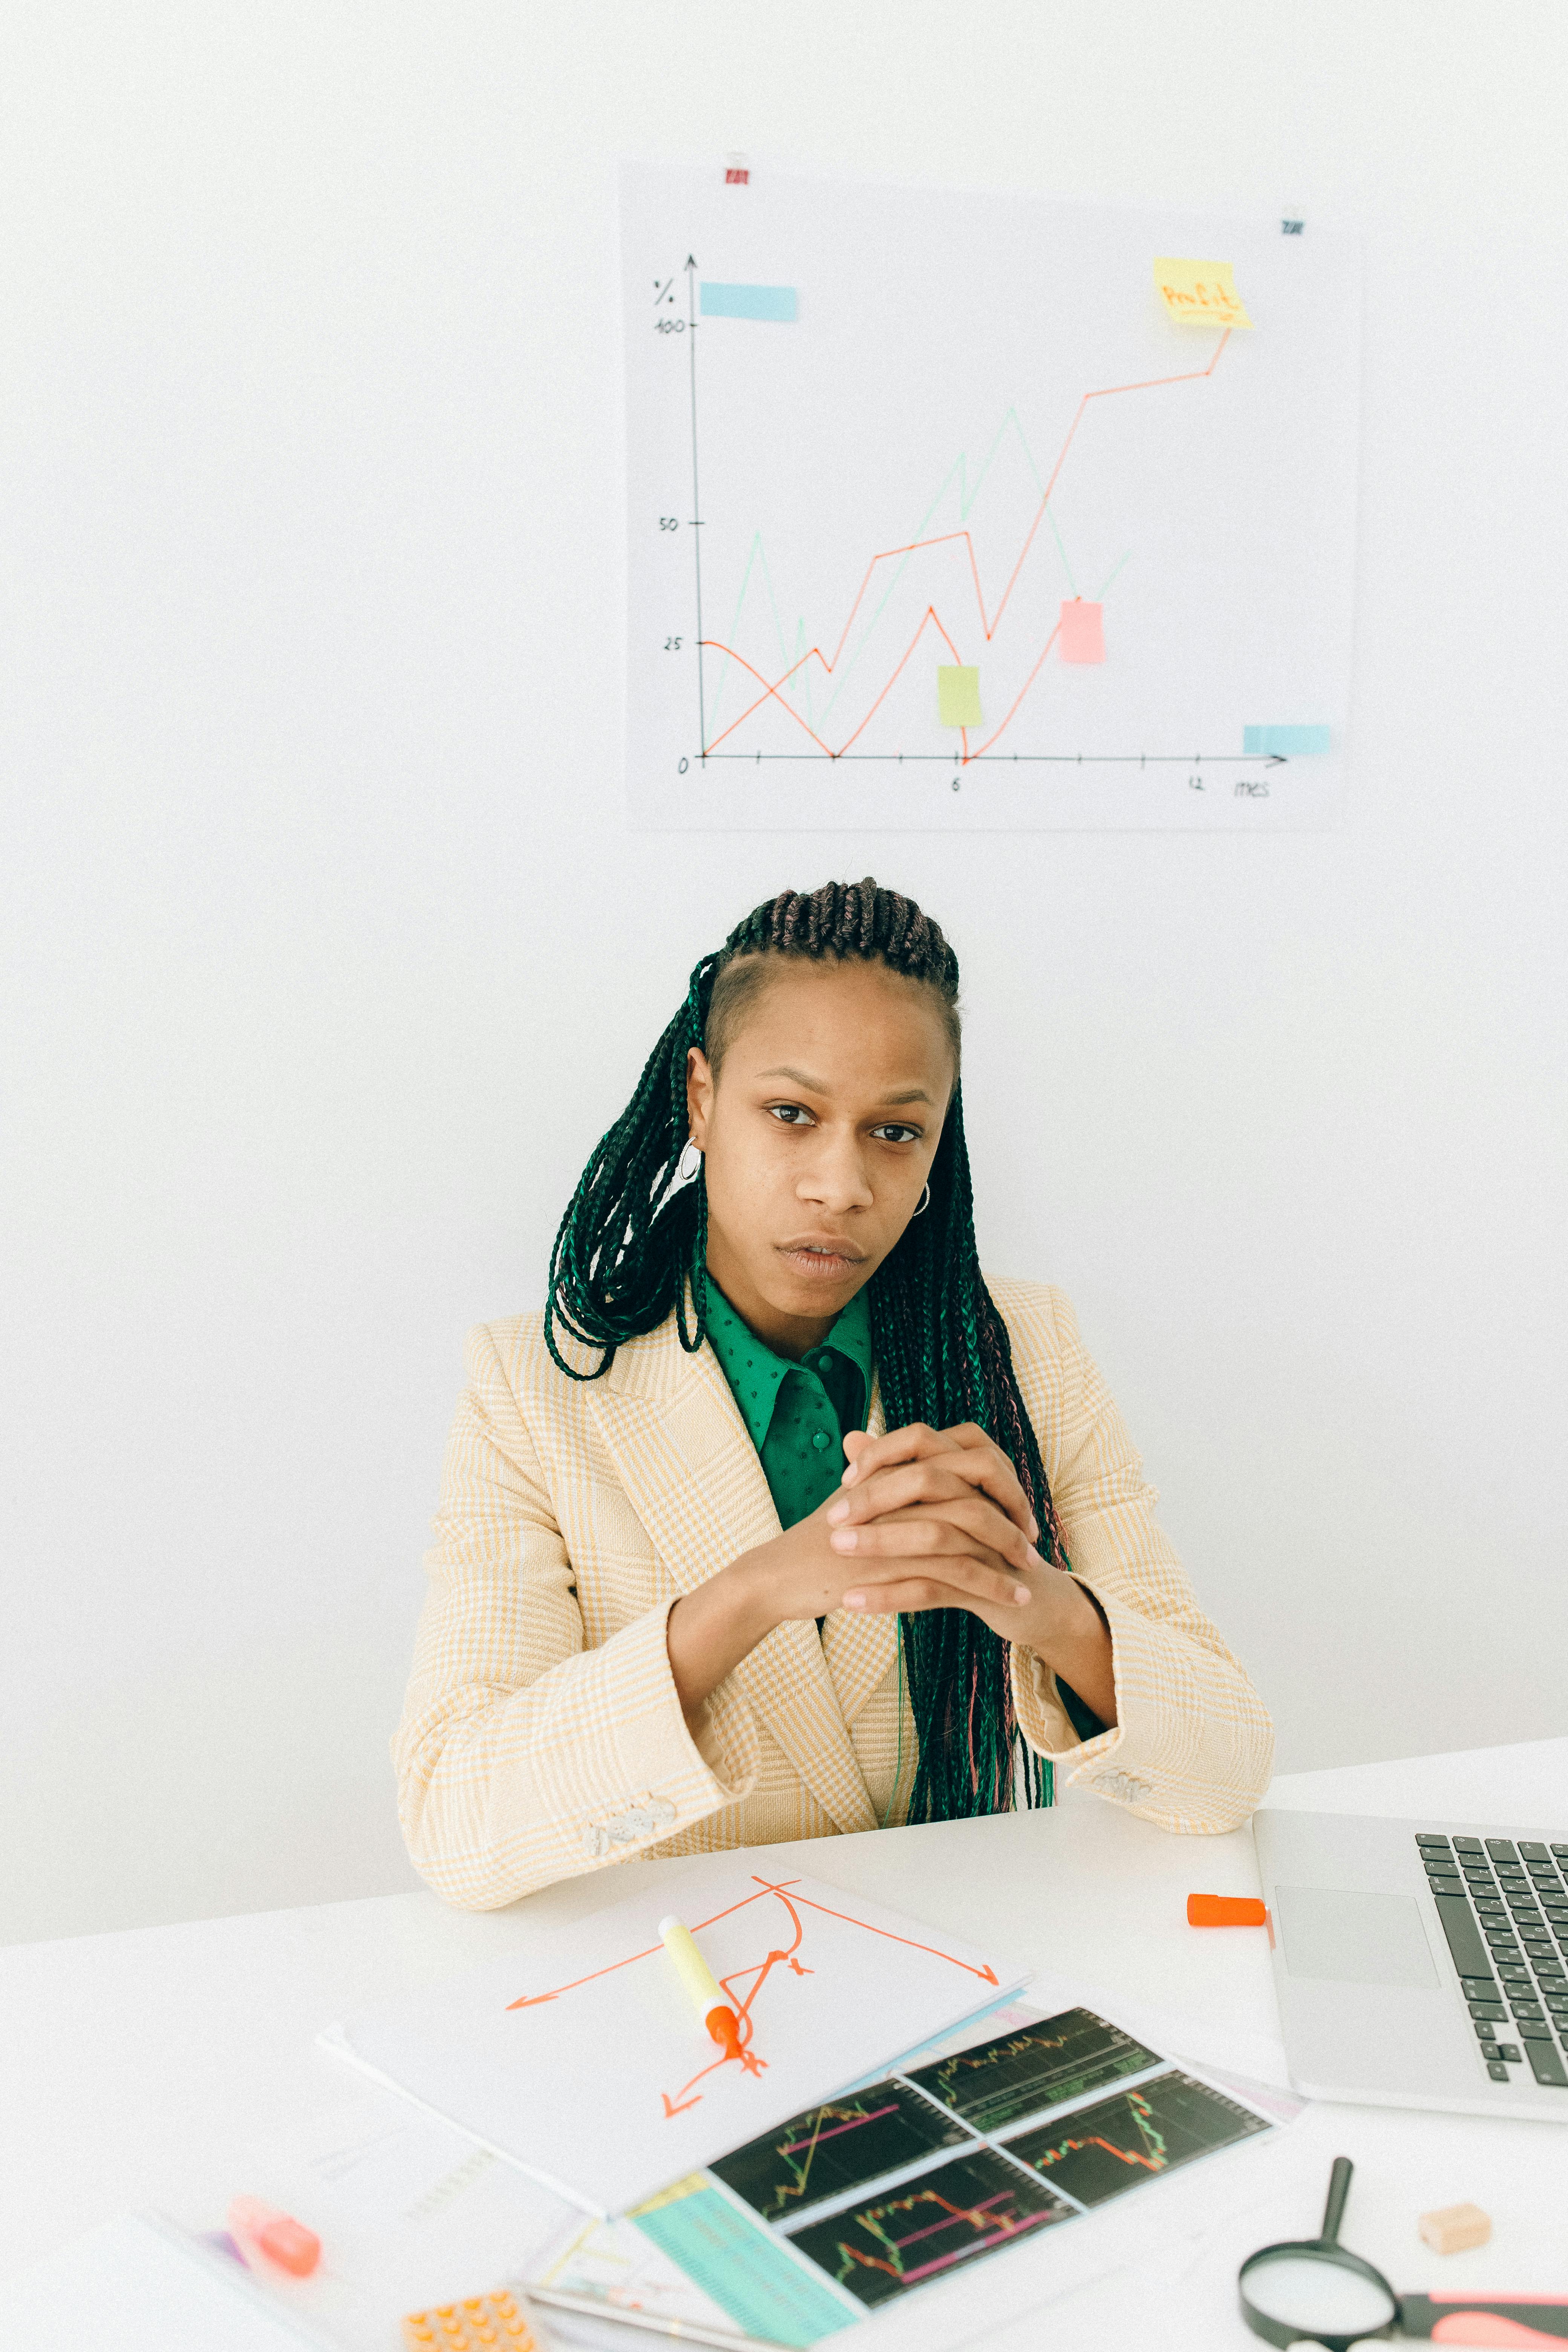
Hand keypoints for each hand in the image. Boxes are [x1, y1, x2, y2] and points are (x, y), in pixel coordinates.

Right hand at [667, 1420, 1115, 1732]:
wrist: (777, 1576)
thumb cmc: (816, 1545)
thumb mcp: (857, 1506)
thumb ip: (889, 1486)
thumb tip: (929, 1479)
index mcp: (891, 1467)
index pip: (960, 1456)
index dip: (997, 1477)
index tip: (1016, 1504)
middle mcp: (896, 1488)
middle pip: (973, 1484)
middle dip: (1011, 1510)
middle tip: (1032, 1538)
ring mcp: (894, 1524)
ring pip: (970, 1527)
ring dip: (1007, 1552)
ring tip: (1031, 1573)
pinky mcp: (893, 1565)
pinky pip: (956, 1572)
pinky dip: (991, 1585)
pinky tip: (1011, 1600)